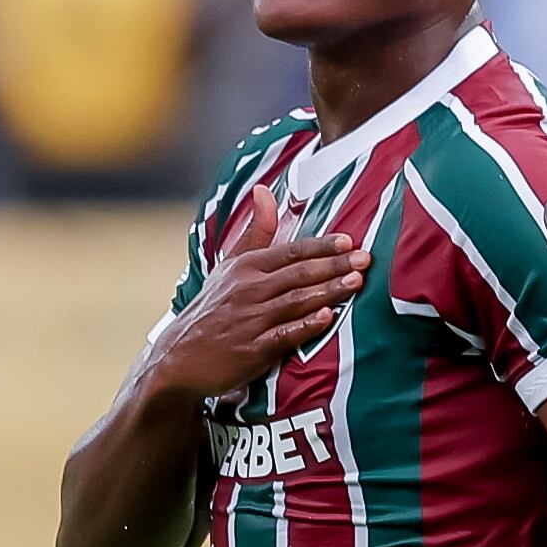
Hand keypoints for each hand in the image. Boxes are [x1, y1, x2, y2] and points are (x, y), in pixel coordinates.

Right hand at [148, 187, 367, 401]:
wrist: (180, 357)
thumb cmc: (213, 308)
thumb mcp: (229, 266)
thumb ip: (255, 231)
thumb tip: (265, 190)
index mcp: (245, 267)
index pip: (290, 251)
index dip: (321, 247)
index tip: (349, 241)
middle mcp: (248, 290)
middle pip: (298, 274)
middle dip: (334, 266)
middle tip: (366, 259)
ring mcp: (250, 320)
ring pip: (295, 301)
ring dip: (328, 291)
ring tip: (356, 282)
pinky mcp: (252, 350)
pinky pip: (283, 335)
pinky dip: (305, 326)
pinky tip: (327, 318)